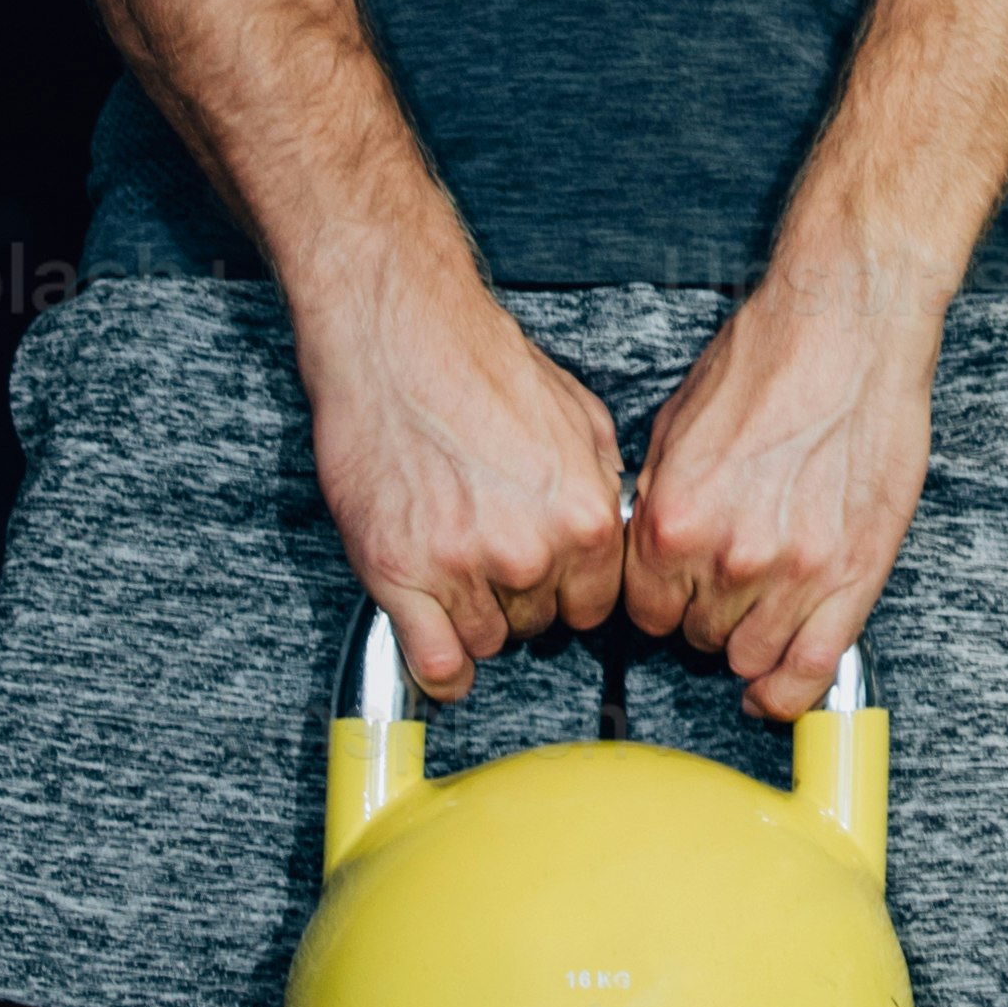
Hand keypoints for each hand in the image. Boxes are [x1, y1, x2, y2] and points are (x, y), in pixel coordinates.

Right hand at [297, 262, 624, 701]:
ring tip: (455, 566)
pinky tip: (444, 661)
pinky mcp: (398, 572)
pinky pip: (432, 660)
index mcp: (584, 518)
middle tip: (490, 552)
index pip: (594, 606)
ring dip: (474, 617)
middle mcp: (529, 551)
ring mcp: (461, 566)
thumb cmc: (479, 364)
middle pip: (538, 625)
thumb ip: (598, 486)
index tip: (548, 581)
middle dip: (520, 597)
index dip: (568, 593)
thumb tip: (608, 525)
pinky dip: (440, 670)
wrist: (399, 336)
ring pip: (486, 641)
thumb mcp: (580, 417)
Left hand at [625, 266, 939, 720]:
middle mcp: (728, 556)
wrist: (848, 328)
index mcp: (671, 521)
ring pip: (752, 658)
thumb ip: (660, 503)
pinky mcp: (854, 575)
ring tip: (759, 612)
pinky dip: (791, 693)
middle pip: (697, 637)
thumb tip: (647, 546)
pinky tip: (777, 693)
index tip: (676, 596)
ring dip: (750, 644)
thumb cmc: (768, 360)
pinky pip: (813, 668)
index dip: (661, 603)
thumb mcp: (675, 430)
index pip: (644, 612)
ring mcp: (794, 573)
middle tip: (725, 588)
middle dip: (706, 617)